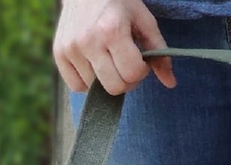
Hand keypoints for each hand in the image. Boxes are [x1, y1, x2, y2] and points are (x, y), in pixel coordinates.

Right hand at [54, 0, 175, 94]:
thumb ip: (159, 51)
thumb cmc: (119, 1)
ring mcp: (71, 49)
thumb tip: (171, 84)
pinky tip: (94, 64)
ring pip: (95, 89)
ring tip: (109, 59)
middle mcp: (89, 41)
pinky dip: (88, 82)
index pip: (132, 74)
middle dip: (125, 80)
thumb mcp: (143, 19)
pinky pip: (77, 87)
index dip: (141, 72)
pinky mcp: (59, 54)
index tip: (140, 60)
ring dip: (106, 79)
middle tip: (126, 64)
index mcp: (112, 30)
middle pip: (114, 88)